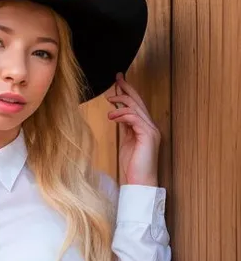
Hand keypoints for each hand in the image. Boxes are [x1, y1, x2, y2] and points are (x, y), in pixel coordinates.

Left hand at [105, 72, 160, 186]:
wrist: (140, 183)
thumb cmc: (133, 168)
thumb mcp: (127, 143)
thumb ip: (125, 128)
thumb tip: (117, 115)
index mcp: (146, 129)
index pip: (137, 106)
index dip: (128, 93)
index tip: (118, 83)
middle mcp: (151, 127)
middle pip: (139, 102)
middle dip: (127, 88)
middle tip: (117, 77)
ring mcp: (151, 131)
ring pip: (136, 108)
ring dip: (121, 101)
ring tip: (109, 99)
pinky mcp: (147, 136)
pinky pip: (134, 118)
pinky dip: (122, 114)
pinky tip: (112, 116)